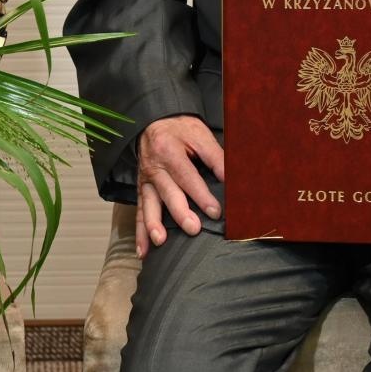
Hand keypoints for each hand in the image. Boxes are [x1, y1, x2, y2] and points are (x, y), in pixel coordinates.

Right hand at [136, 115, 224, 257]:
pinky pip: (138, 211)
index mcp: (170, 151)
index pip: (187, 177)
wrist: (153, 120)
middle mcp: (155, 167)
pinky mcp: (141, 189)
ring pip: (148, 204)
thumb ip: (215, 156)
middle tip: (192, 228)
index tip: (215, 212)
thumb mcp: (199, 134)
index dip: (202, 195)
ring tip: (160, 241)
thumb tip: (232, 178)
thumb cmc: (179, 129)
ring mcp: (145, 180)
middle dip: (179, 212)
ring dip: (153, 224)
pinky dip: (139, 232)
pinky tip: (142, 250)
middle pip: (168, 192)